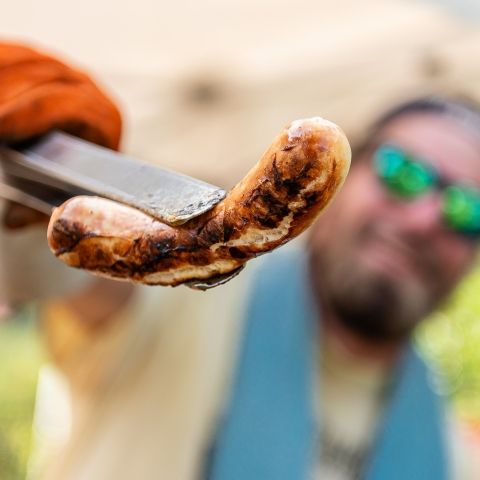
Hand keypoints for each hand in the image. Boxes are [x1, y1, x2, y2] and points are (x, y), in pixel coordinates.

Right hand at [0, 42, 122, 227]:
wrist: (78, 149)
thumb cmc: (71, 173)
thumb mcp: (63, 191)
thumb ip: (41, 204)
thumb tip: (13, 220)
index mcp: (102, 118)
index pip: (68, 107)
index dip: (30, 115)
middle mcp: (85, 87)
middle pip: (43, 79)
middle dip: (5, 97)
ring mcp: (61, 69)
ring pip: (26, 61)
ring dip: (0, 78)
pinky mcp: (38, 60)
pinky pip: (13, 54)